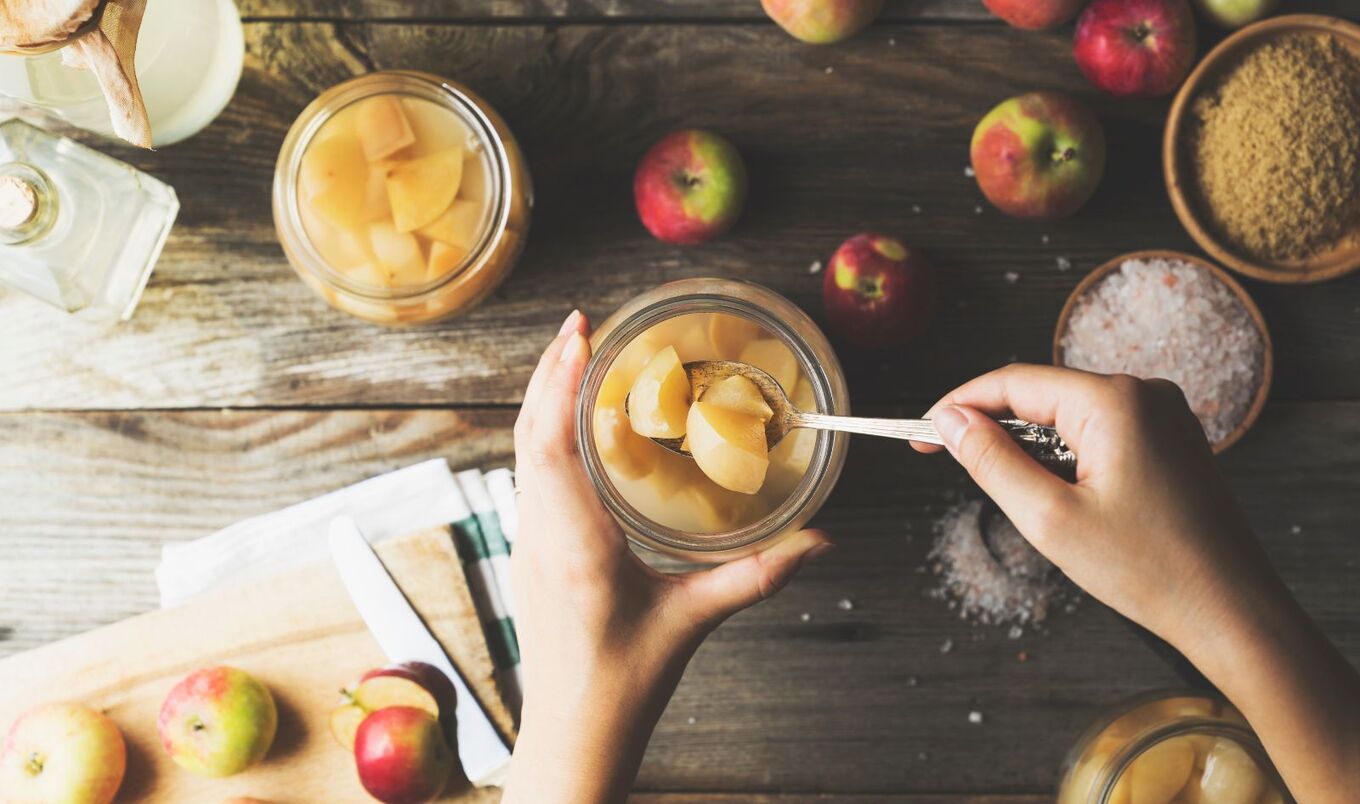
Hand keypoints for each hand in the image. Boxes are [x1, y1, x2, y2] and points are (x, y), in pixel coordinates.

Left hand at [502, 310, 832, 803]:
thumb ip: (757, 577)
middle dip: (549, 372)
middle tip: (581, 325)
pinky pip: (528, 474)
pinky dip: (544, 431)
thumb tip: (818, 543)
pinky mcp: (530, 549)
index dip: (559, 385)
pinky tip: (571, 421)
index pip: (549, 447)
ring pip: (522, 452)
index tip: (577, 337)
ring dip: (542, 398)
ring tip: (574, 356)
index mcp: (575, 546)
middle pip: (527, 434)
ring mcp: (527, 541)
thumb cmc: (623, 683)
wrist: (572, 731)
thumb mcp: (693, 622)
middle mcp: (540, 534)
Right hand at [916, 364, 1357, 801]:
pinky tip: (1052, 494)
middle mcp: (1143, 393)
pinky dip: (1063, 456)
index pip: (1014, 383)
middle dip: (990, 425)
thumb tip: (948, 420)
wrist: (1232, 611)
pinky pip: (1098, 432)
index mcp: (1115, 401)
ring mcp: (1162, 416)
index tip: (920, 433)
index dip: (959, 404)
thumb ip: (991, 461)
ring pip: (1068, 416)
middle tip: (943, 460)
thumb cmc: (1148, 570)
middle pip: (1041, 395)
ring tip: (1007, 492)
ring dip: (1027, 445)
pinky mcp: (1169, 442)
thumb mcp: (1049, 519)